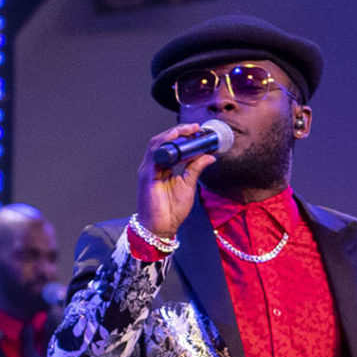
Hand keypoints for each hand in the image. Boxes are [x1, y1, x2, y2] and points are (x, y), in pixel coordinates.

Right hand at [138, 125, 217, 242]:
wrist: (160, 228)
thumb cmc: (171, 210)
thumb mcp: (188, 185)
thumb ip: (196, 169)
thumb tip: (210, 156)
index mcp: (161, 168)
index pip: (169, 145)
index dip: (181, 136)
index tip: (197, 130)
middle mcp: (152, 166)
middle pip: (162, 141)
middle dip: (178, 132)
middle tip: (194, 128)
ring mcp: (147, 170)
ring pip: (156, 144)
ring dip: (171, 135)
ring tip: (187, 130)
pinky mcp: (146, 176)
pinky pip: (154, 155)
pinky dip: (165, 145)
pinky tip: (175, 140)